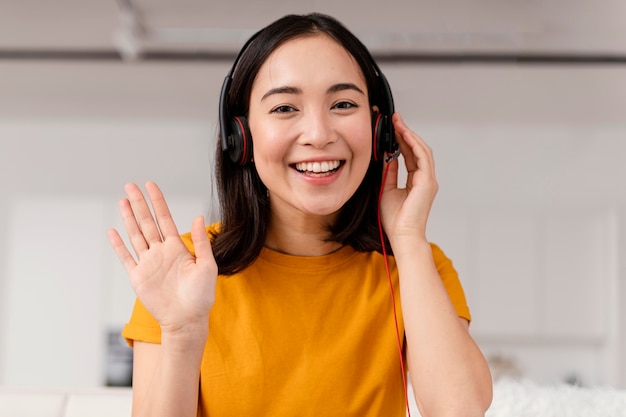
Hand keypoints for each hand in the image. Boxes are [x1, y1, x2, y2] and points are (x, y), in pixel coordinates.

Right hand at [107, 182, 216, 336]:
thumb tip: (198, 217)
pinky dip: (118, 245)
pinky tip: (113, 232)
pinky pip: (126, 257)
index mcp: (177, 248)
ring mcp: (148, 263)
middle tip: (130, 185)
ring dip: (128, 218)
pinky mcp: (138, 277)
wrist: (187, 320)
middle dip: (139, 203)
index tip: (150, 185)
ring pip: (135, 235)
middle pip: (146, 222)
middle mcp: (161, 252)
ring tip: (122, 201)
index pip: (164, 218)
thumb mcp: (207, 265)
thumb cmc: (201, 296)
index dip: (157, 201)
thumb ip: (201, 242)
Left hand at [380, 113, 437, 244]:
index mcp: (417, 181)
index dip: (402, 140)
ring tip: (398, 123)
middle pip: (417, 149)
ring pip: (421, 150)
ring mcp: (428, 180)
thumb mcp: (387, 189)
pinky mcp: (427, 182)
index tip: (393, 128)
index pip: (410, 155)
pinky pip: (422, 157)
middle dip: (406, 132)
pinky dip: (414, 144)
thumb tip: (386, 157)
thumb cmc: (395, 219)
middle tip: (395, 119)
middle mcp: (425, 179)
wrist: (402, 235)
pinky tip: (404, 134)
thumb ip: (389, 172)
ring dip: (410, 135)